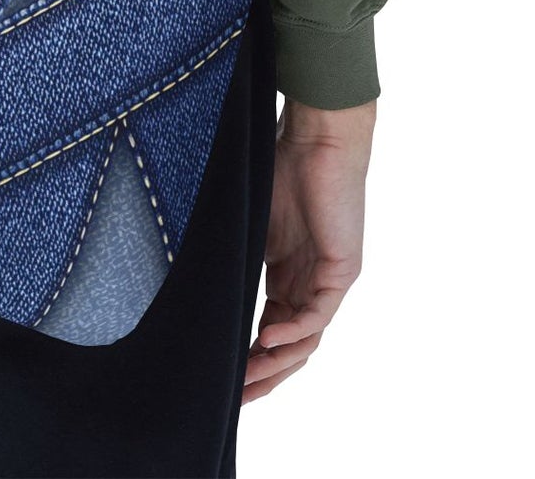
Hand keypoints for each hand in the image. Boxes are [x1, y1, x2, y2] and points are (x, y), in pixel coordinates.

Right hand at [242, 95, 373, 401]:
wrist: (315, 135)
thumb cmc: (282, 163)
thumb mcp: (248, 219)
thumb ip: (234, 253)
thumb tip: (194, 272)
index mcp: (288, 273)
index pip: (271, 329)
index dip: (249, 356)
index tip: (224, 379)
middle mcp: (309, 283)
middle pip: (291, 346)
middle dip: (263, 375)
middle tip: (235, 398)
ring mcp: (327, 279)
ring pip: (305, 339)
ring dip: (276, 363)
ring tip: (248, 379)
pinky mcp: (341, 269)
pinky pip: (317, 314)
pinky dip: (293, 331)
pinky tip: (266, 339)